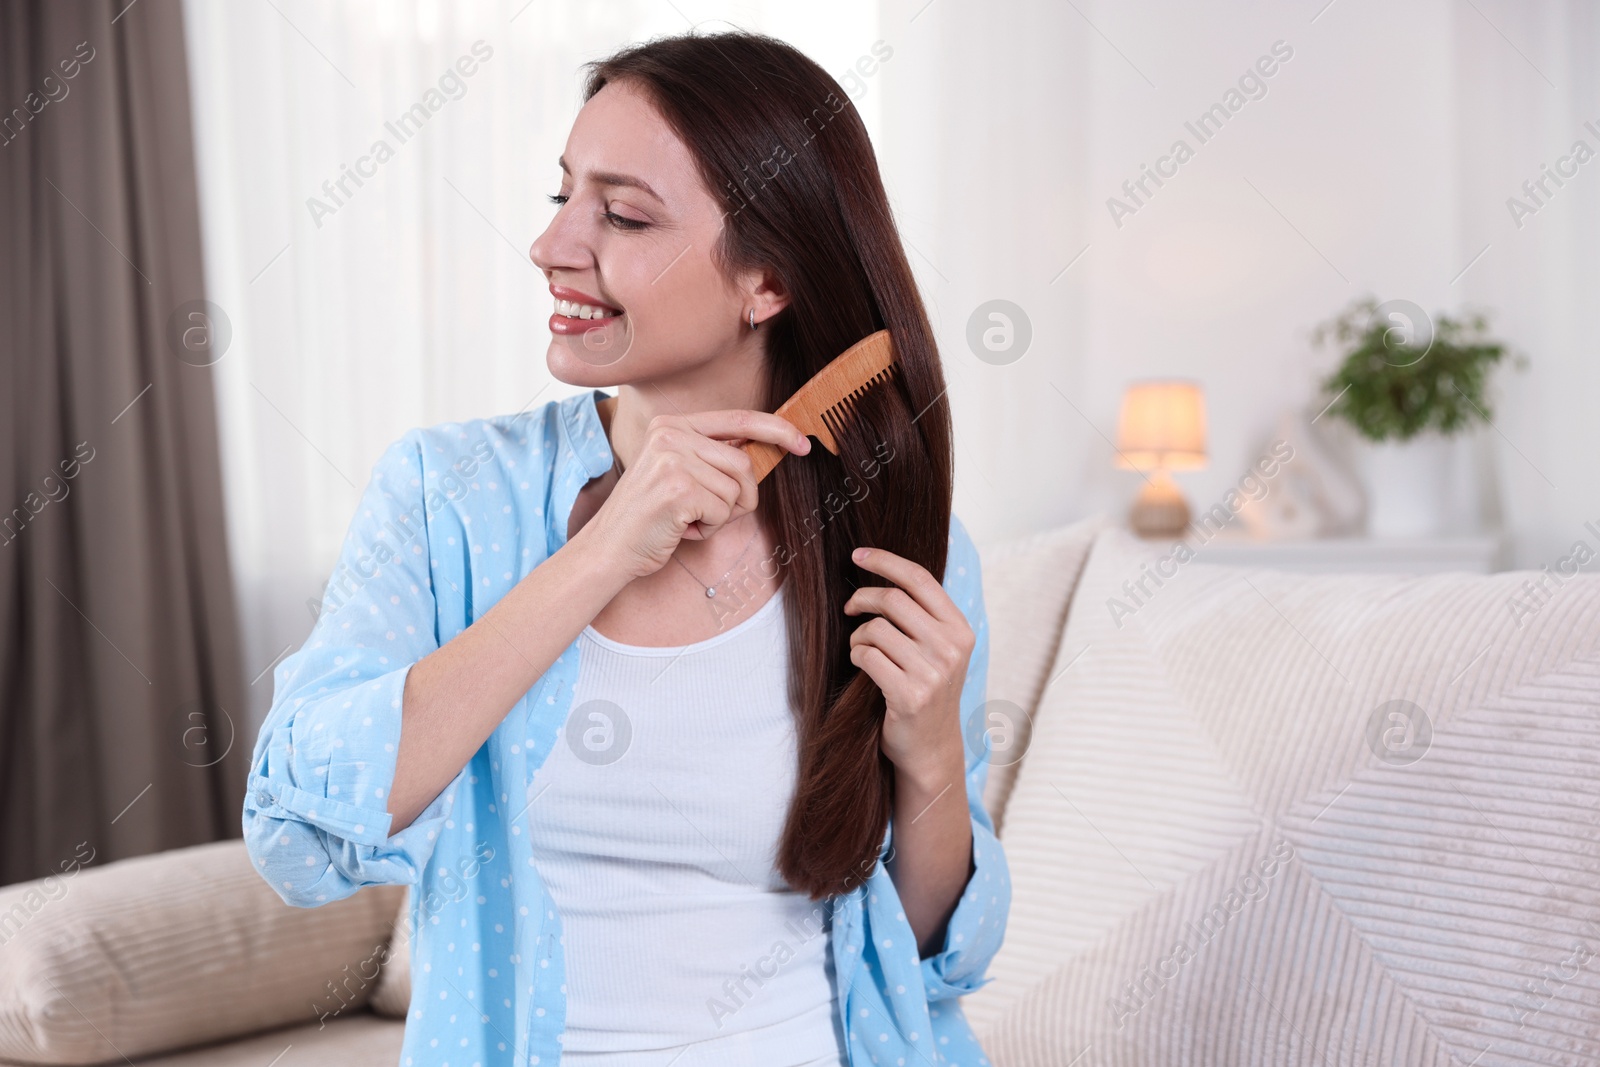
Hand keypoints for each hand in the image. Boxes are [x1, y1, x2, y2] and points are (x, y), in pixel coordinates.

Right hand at [587, 409, 810, 579]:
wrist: (609, 548)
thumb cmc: (651, 518)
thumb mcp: (679, 473)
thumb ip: (714, 457)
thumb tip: (768, 448)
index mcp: (672, 424)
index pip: (739, 419)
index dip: (777, 430)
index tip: (803, 444)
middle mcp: (670, 434)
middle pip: (743, 463)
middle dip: (740, 497)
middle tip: (710, 514)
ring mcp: (673, 459)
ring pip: (736, 490)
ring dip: (721, 515)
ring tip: (689, 519)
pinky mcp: (678, 489)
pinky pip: (723, 511)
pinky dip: (710, 528)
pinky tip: (682, 528)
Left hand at [843, 546, 974, 783]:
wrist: (931, 746)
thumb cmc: (927, 689)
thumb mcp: (939, 649)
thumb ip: (923, 615)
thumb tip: (883, 570)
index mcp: (960, 629)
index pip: (920, 579)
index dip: (886, 561)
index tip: (858, 554)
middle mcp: (951, 648)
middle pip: (892, 599)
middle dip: (862, 598)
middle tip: (849, 608)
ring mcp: (932, 673)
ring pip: (875, 629)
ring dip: (858, 636)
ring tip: (861, 648)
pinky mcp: (909, 695)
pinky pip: (867, 656)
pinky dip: (856, 656)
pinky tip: (862, 666)